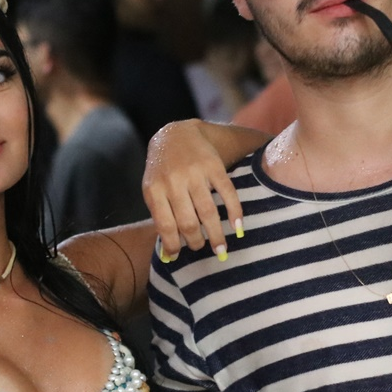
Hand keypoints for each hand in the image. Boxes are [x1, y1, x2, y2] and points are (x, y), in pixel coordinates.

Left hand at [144, 120, 245, 261]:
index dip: (173, 246)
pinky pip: (227, 193)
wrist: (175, 134)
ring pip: (208, 212)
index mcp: (154, 190)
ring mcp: (195, 173)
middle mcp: (174, 182)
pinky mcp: (214, 166)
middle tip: (200, 247)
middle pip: (189, 222)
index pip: (165, 226)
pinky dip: (235, 213)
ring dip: (216, 235)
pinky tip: (238, 227)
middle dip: (196, 242)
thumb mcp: (153, 189)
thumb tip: (169, 253)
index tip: (178, 257)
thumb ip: (160, 215)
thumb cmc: (162, 169)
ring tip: (221, 248)